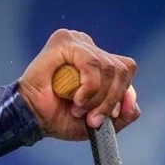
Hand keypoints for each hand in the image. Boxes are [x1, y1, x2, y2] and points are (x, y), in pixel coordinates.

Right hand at [17, 29, 138, 139]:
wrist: (32, 121)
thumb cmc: (59, 119)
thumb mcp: (98, 122)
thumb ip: (122, 114)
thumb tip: (132, 101)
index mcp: (98, 61)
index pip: (125, 69)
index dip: (121, 94)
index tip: (108, 117)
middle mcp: (89, 47)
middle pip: (120, 69)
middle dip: (110, 100)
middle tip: (91, 118)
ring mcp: (77, 42)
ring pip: (108, 68)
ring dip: (96, 97)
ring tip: (77, 108)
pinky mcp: (64, 42)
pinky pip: (92, 63)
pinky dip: (88, 88)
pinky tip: (76, 100)